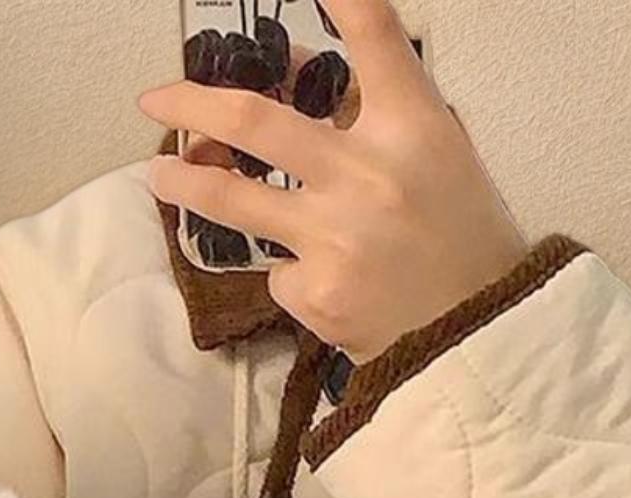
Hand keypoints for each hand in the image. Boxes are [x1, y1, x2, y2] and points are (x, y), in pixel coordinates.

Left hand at [140, 0, 526, 363]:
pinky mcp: (313, 290)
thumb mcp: (434, 157)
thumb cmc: (457, 240)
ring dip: (185, 183)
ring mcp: (335, 235)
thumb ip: (368, 113)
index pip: (377, 39)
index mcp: (416, 127)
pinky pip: (275, 266)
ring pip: (233, 199)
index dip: (343, 1)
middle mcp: (369, 173)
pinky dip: (286, 265)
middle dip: (194, 105)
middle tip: (156, 99)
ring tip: (161, 175)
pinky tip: (320, 277)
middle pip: (257, 124)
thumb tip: (290, 74)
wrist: (474, 331)